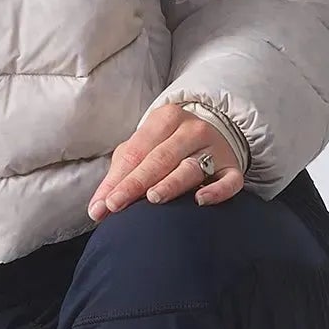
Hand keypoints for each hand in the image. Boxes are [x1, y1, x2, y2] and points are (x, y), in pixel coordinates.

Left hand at [87, 103, 245, 219]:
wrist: (215, 133)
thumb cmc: (168, 145)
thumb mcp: (142, 149)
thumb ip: (118, 176)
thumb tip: (97, 209)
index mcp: (165, 118)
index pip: (137, 151)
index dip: (119, 178)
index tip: (104, 204)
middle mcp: (191, 130)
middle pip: (160, 158)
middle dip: (136, 182)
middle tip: (117, 204)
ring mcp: (215, 148)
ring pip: (191, 167)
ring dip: (171, 183)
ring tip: (153, 197)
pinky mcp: (232, 168)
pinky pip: (229, 181)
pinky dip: (217, 191)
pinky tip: (200, 201)